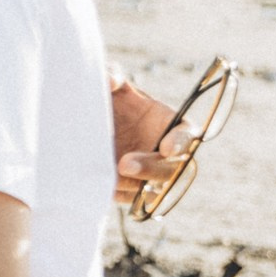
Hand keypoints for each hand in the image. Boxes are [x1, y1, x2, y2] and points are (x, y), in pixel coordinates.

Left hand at [109, 76, 189, 204]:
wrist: (87, 125)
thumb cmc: (109, 101)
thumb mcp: (109, 86)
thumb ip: (111, 77)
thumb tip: (111, 79)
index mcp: (171, 123)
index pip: (188, 134)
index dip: (181, 142)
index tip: (165, 147)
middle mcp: (167, 151)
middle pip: (174, 167)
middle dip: (151, 168)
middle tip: (124, 163)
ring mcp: (152, 172)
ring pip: (155, 188)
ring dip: (136, 185)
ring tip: (111, 177)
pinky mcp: (135, 188)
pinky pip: (135, 200)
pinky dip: (123, 196)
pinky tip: (106, 187)